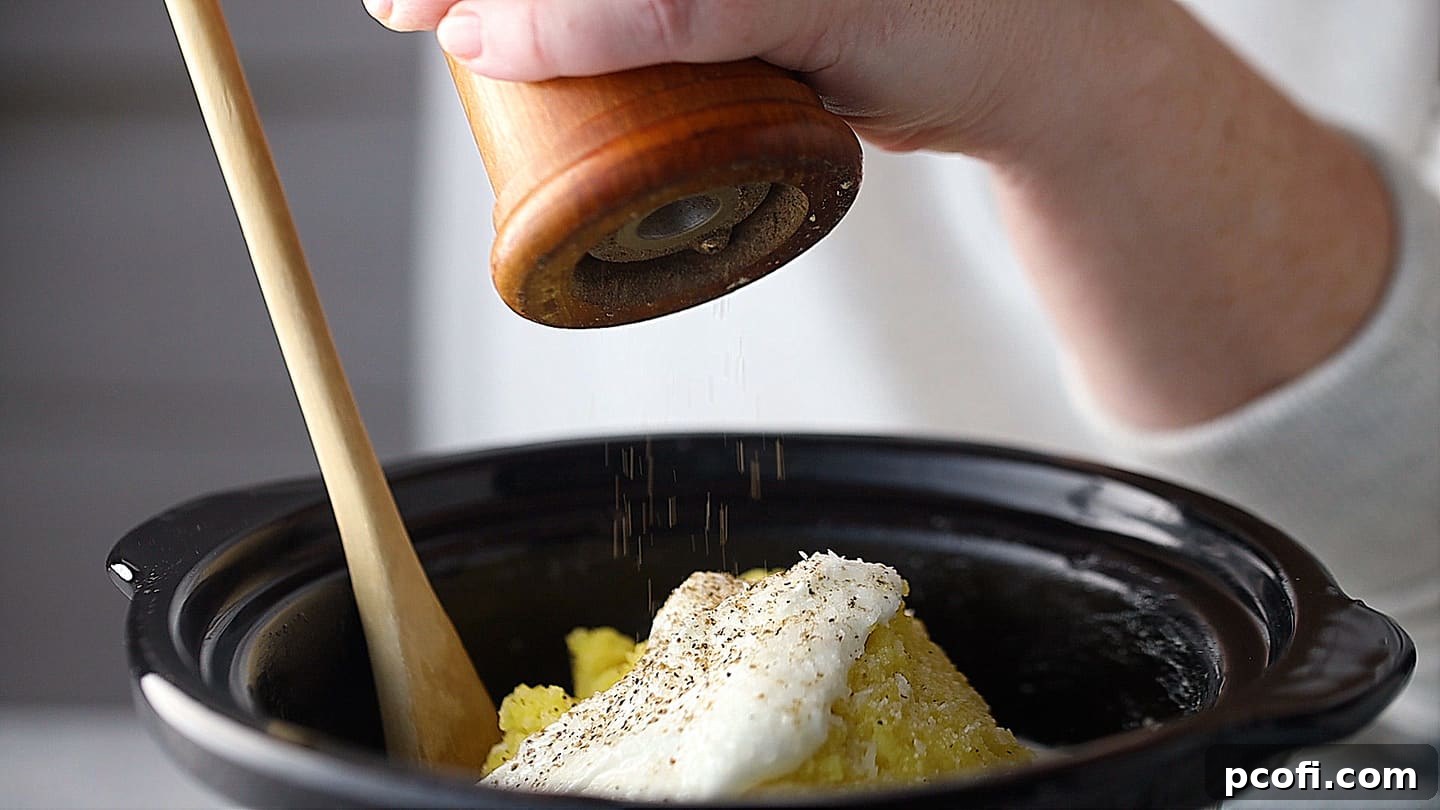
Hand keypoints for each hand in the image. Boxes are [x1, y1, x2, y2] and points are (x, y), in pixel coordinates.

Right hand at [369, 0, 1393, 430]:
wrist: (1031, 75)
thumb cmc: (956, 19)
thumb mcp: (801, 7)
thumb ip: (658, 8)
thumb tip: (494, 32)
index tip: (417, 6)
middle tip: (412, 16)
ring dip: (516, 12)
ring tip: (445, 28)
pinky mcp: (735, 2)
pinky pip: (632, 20)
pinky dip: (571, 37)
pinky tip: (520, 44)